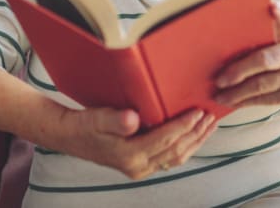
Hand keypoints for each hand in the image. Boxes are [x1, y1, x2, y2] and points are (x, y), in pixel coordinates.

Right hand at [59, 107, 216, 179]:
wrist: (69, 135)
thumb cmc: (84, 124)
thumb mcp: (97, 118)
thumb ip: (115, 119)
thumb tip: (133, 119)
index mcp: (129, 155)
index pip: (165, 140)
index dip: (184, 126)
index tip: (198, 111)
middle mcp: (138, 166)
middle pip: (176, 151)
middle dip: (196, 134)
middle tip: (210, 117)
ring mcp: (140, 168)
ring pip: (176, 157)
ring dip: (195, 141)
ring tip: (209, 125)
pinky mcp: (141, 165)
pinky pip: (170, 158)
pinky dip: (185, 146)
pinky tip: (194, 134)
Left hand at [214, 2, 279, 107]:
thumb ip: (267, 30)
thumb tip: (230, 26)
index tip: (273, 8)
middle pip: (264, 60)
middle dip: (239, 71)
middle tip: (219, 79)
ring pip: (261, 84)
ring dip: (237, 92)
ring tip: (220, 94)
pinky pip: (265, 99)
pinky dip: (246, 101)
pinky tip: (232, 101)